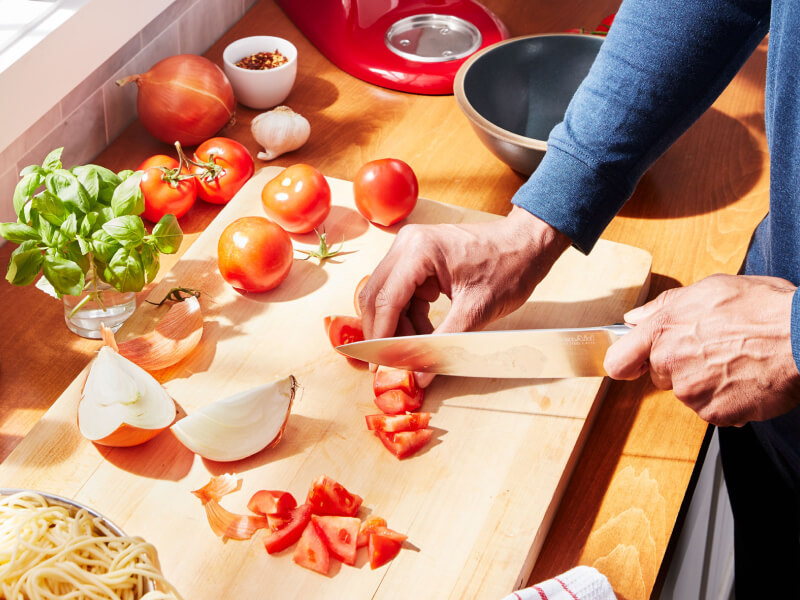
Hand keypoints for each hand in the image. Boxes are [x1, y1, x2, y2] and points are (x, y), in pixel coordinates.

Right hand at [358, 206, 570, 385]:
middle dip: (383, 332)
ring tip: (416, 350)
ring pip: (387, 296)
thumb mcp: (476, 310)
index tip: (379, 366)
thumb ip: (444, 343)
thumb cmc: (509, 268)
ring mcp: (410, 249)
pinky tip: (424, 334)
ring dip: (397, 326)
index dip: (380, 336)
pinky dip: (408, 316)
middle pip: (377, 296)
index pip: (386, 300)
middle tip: (389, 364)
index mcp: (418, 251)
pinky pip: (402, 292)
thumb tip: (420, 375)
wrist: (528, 244)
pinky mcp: (417, 258)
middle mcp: (407, 244)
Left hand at [604, 273, 799, 425]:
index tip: (631, 364)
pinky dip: (726, 400)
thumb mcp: (708, 289)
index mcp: (663, 329)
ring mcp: (692, 391)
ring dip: (705, 383)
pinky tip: (745, 379)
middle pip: (659, 375)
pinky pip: (712, 410)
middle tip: (712, 349)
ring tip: (735, 361)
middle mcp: (670, 362)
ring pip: (687, 392)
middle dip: (679, 365)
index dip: (625, 362)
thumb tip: (636, 318)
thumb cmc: (763, 309)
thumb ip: (664, 306)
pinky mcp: (714, 413)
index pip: (619, 359)